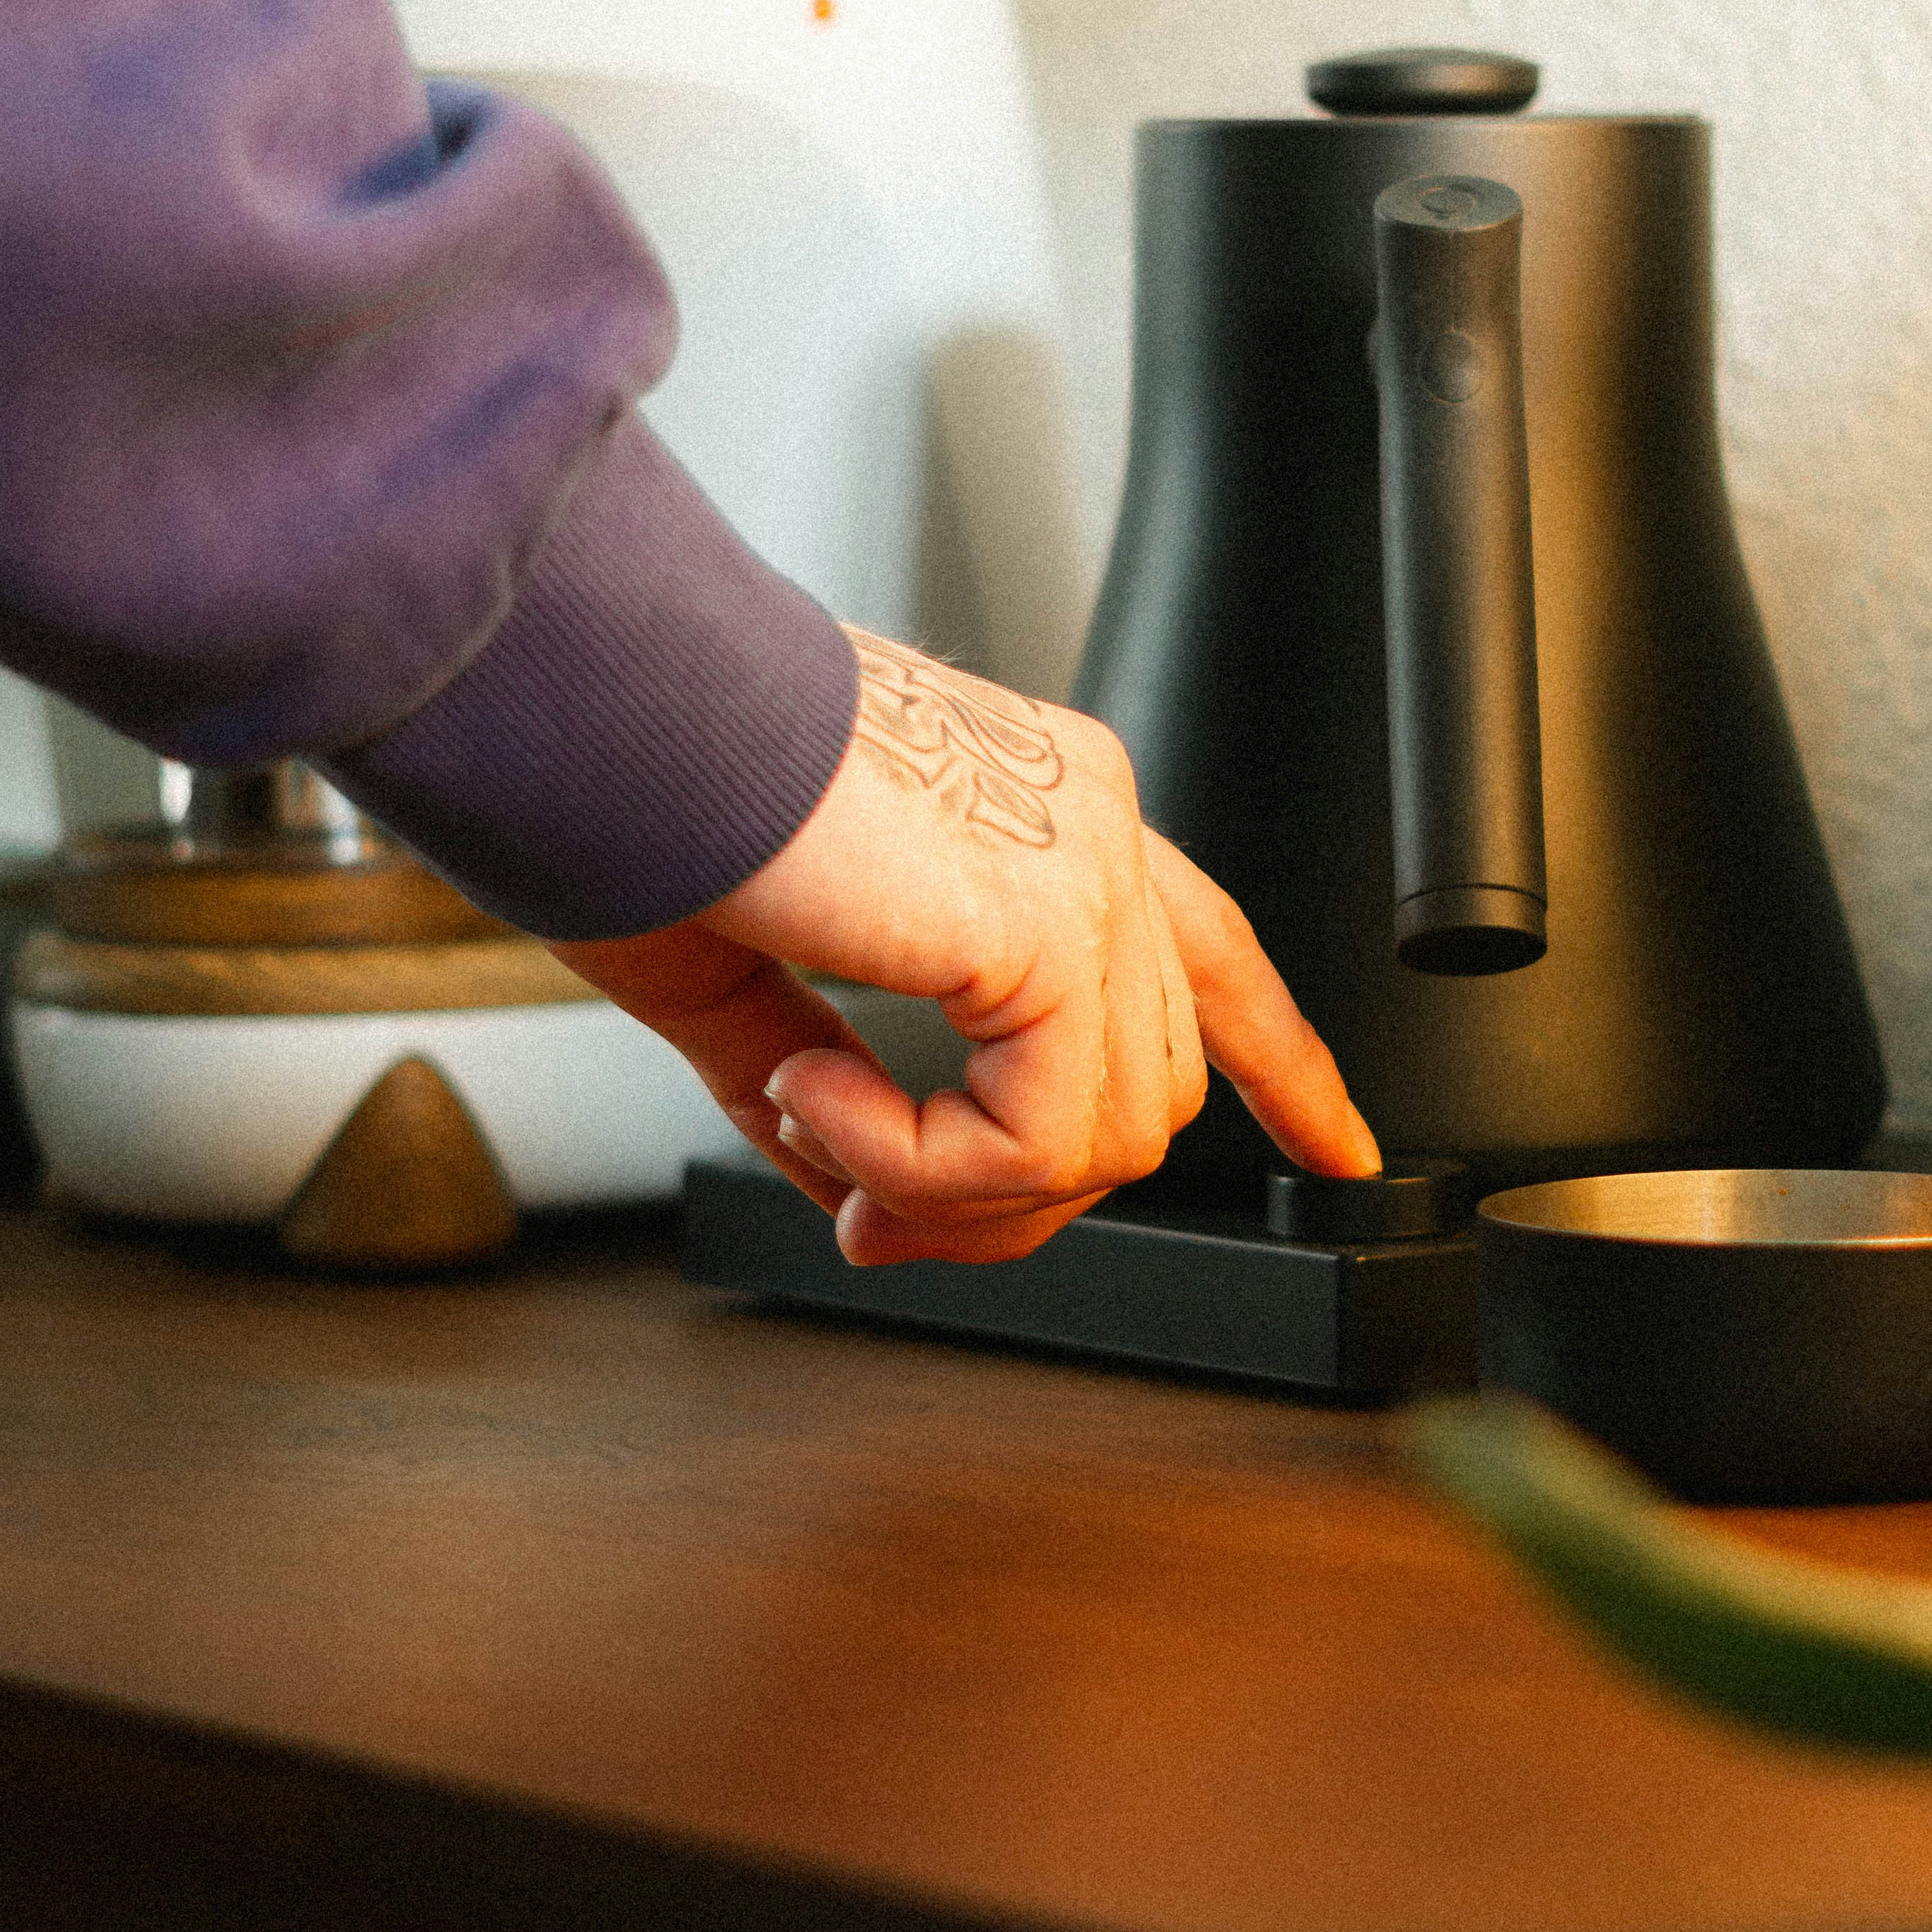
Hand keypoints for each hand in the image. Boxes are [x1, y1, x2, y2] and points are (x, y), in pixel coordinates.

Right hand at [551, 629, 1379, 1263]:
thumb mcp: (744, 962)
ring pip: (1110, 1135)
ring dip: (945, 1188)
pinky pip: (1043, 1141)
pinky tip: (815, 1096)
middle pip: (1152, 1084)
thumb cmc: (640, 783)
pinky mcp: (1050, 922)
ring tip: (812, 1125)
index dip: (1283, 1061)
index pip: (1212, 947)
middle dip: (1012, 1199)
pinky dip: (917, 1165)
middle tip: (864, 1219)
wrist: (598, 712)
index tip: (1333, 1149)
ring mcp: (1085, 862)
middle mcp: (1086, 817)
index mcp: (1040, 804)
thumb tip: (855, 1191)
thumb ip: (824, 1074)